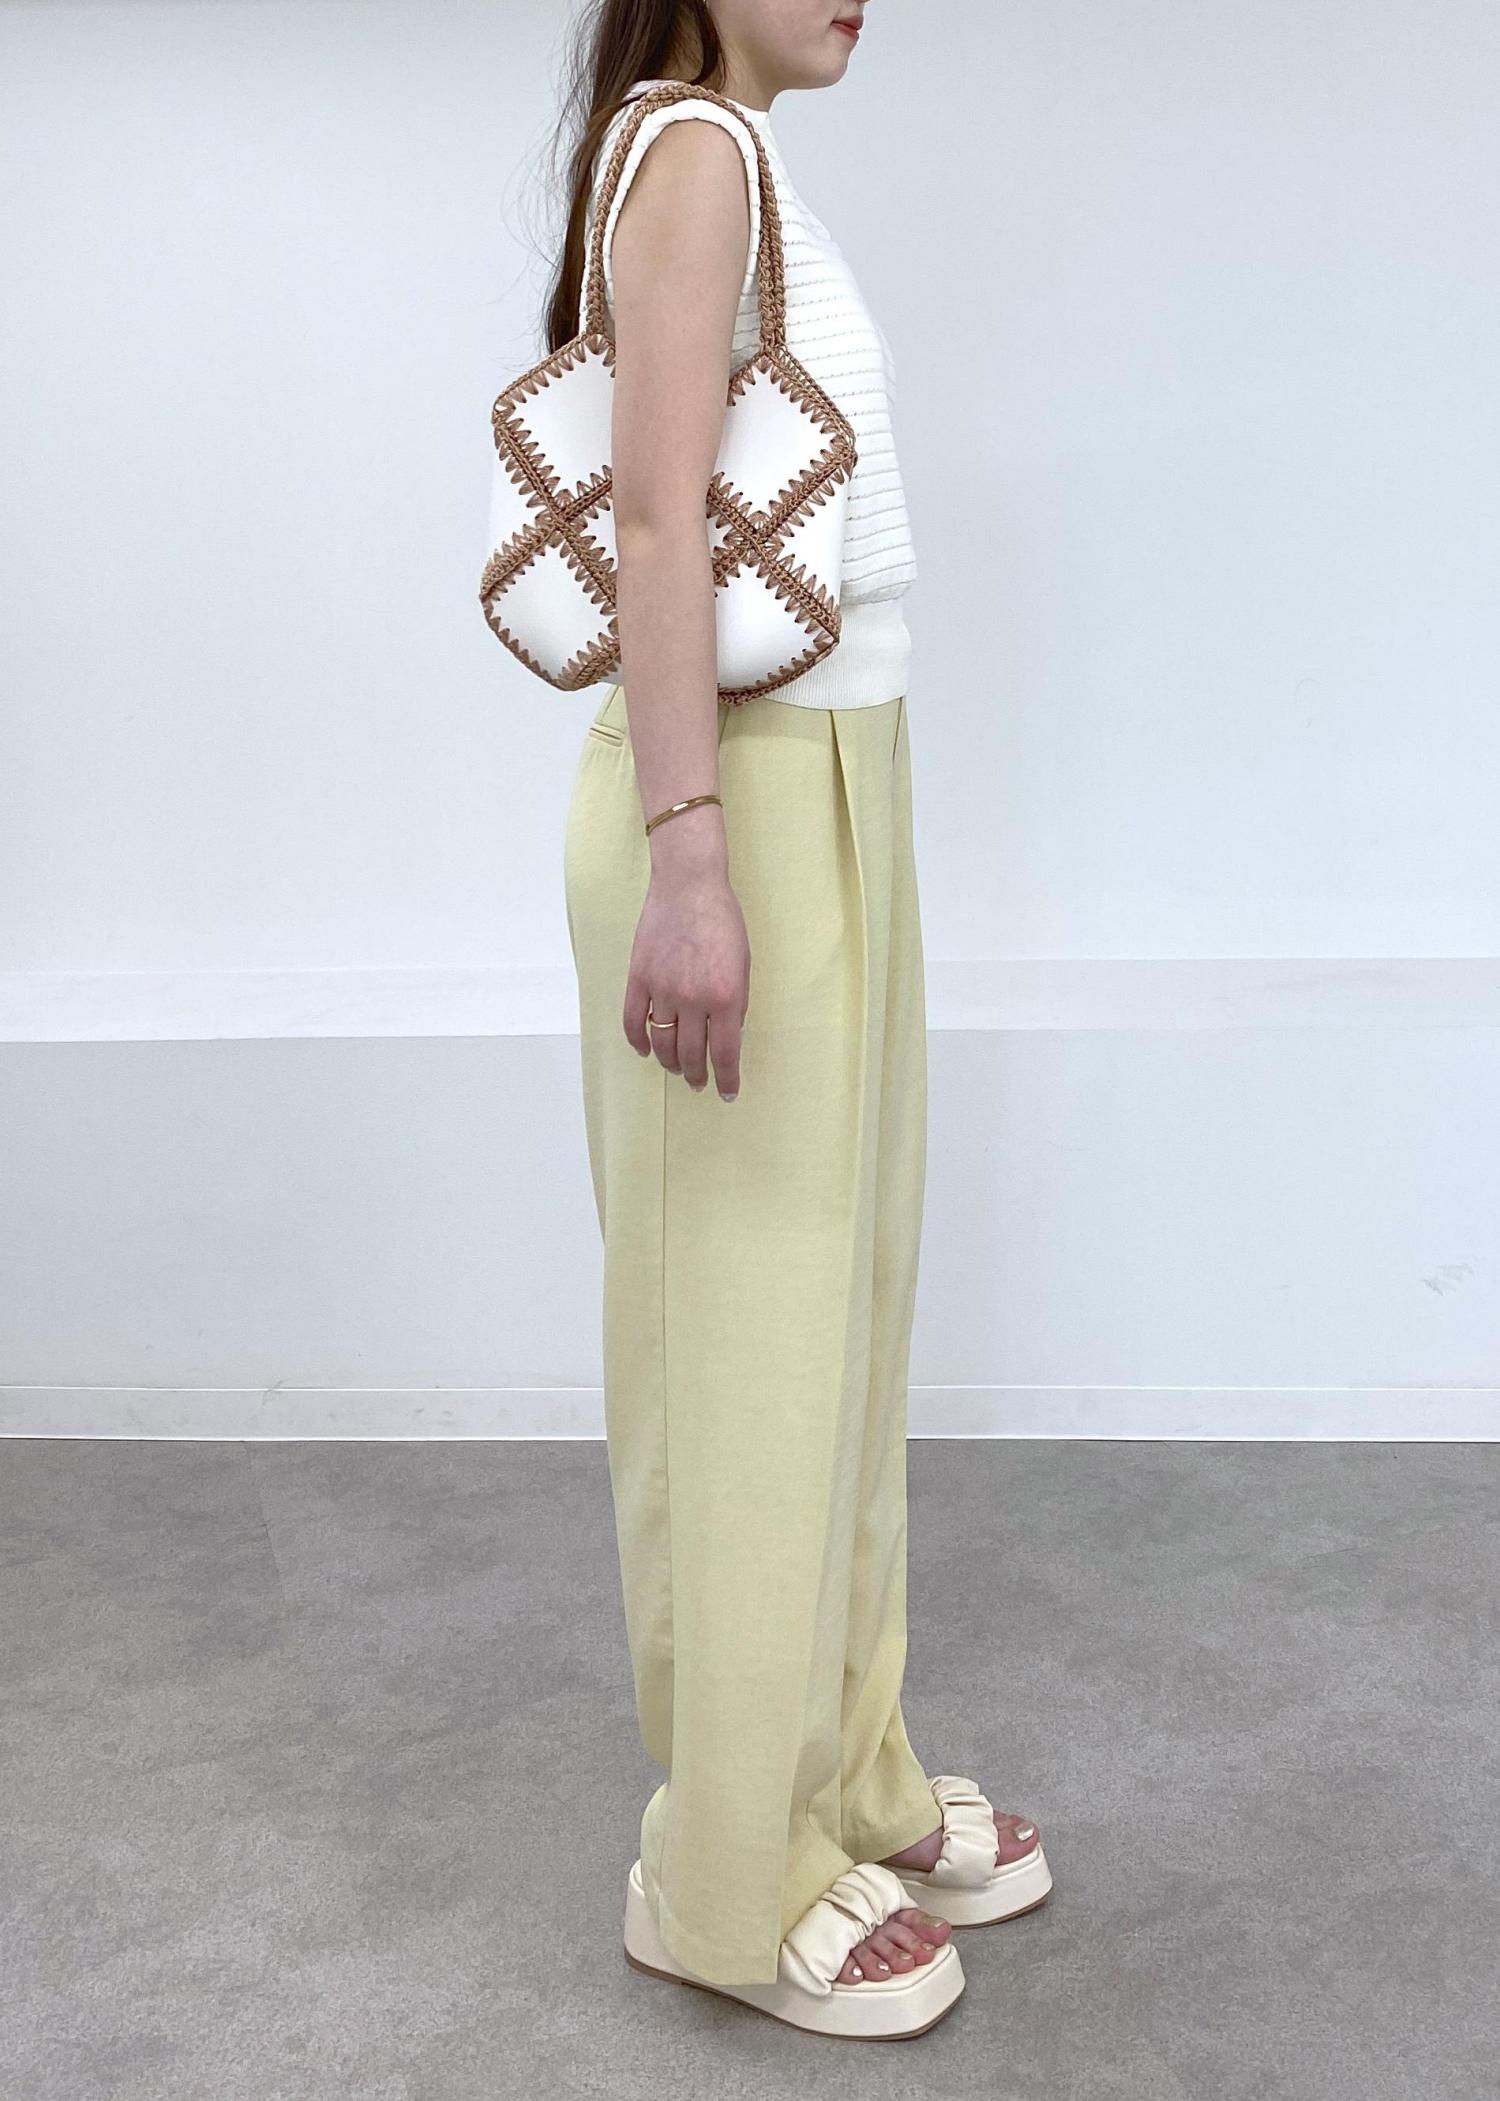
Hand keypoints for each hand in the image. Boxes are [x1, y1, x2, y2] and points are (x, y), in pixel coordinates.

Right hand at [622, 817, 748, 1101]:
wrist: (689, 886)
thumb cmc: (723, 921)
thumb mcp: (743, 966)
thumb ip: (736, 1004)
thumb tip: (727, 1037)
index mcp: (727, 998)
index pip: (725, 1054)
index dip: (727, 1079)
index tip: (728, 1092)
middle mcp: (694, 1000)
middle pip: (692, 1056)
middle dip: (697, 1076)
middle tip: (699, 1083)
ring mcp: (663, 991)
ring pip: (662, 1044)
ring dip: (670, 1063)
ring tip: (677, 1069)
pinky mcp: (639, 979)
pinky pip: (633, 1022)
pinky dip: (638, 1042)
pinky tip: (645, 1050)